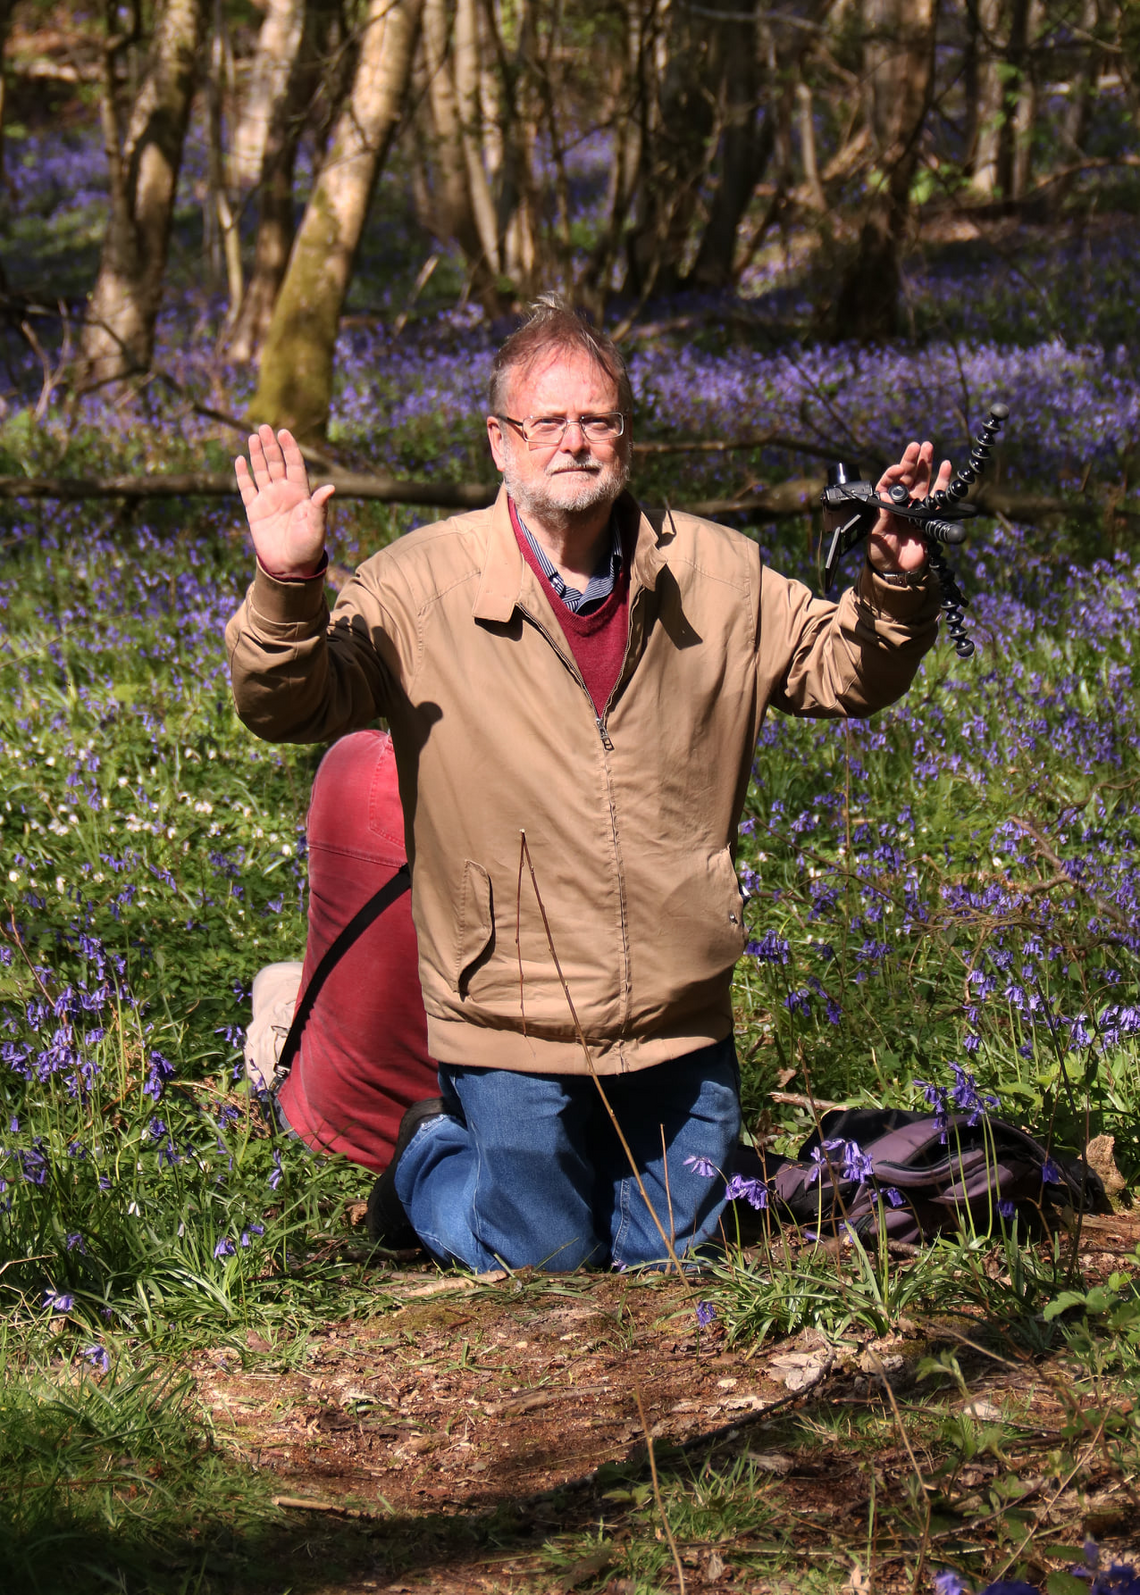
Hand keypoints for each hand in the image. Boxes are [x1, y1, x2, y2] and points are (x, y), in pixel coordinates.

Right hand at [235, 425, 334, 577]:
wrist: (290, 567)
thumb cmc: (308, 547)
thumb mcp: (316, 526)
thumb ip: (319, 506)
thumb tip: (330, 488)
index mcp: (301, 493)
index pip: (294, 465)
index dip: (290, 448)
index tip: (284, 432)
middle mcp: (284, 492)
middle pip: (276, 463)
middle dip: (270, 446)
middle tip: (264, 428)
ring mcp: (268, 500)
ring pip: (261, 471)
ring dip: (257, 455)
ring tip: (253, 437)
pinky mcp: (254, 510)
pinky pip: (247, 488)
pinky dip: (243, 474)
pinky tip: (240, 460)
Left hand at [868, 441, 951, 574]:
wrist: (898, 571)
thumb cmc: (882, 553)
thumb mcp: (876, 536)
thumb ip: (881, 517)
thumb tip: (885, 495)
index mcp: (885, 505)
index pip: (888, 484)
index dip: (893, 474)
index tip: (898, 468)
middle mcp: (901, 503)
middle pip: (907, 477)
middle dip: (911, 461)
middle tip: (916, 445)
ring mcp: (916, 507)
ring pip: (922, 481)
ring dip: (926, 465)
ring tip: (929, 447)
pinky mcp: (930, 516)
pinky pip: (938, 497)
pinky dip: (944, 481)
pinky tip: (947, 466)